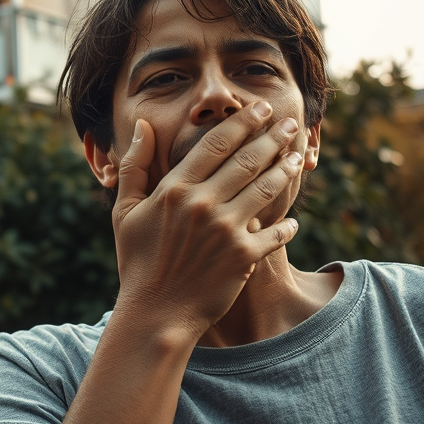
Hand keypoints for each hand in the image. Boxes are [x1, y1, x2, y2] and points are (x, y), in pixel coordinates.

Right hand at [110, 101, 302, 340]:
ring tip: (299, 156)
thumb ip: (135, 165)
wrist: (155, 314)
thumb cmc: (137, 261)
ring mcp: (225, 230)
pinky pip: (275, 234)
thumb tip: (143, 126)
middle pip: (247, 160)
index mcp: (173, 189)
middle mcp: (201, 204)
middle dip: (272, 137)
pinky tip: (293, 220)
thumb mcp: (125, 210)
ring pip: (265, 189)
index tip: (259, 109)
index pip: (215, 144)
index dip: (241, 123)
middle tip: (289, 122)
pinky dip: (287, 226)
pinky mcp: (243, 257)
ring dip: (286, 169)